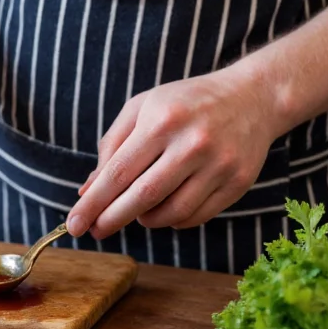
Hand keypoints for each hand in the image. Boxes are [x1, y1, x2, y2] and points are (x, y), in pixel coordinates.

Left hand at [66, 67, 281, 239]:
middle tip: (95, 231)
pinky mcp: (237, 182)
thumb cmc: (185, 103)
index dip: (93, 203)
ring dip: (146, 219)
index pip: (118, 172)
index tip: (74, 223)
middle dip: (112, 219)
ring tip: (137, 210)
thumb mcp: (143, 109)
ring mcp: (219, 164)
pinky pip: (195, 217)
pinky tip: (165, 209)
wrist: (253, 97)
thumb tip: (88, 190)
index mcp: (162, 120)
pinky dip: (173, 220)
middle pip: (142, 196)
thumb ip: (112, 147)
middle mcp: (192, 143)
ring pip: (170, 213)